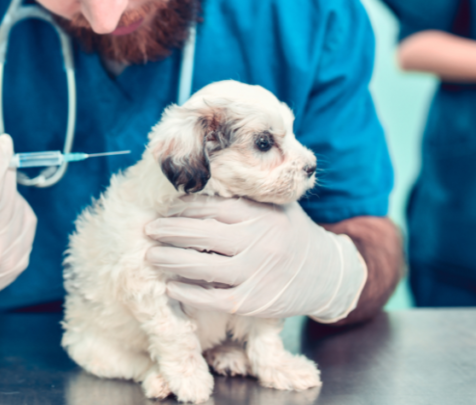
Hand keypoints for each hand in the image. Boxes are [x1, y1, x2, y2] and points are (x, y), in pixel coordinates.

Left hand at [145, 196, 367, 321]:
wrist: (327, 274)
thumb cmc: (293, 234)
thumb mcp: (277, 206)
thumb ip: (248, 194)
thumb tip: (207, 174)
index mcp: (259, 215)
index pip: (212, 208)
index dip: (183, 208)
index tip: (164, 207)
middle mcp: (257, 243)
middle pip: (201, 235)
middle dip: (169, 231)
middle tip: (148, 229)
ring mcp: (254, 274)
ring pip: (202, 267)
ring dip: (171, 260)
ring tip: (151, 255)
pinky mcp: (252, 302)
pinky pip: (213, 298)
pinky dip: (189, 293)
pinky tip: (171, 287)